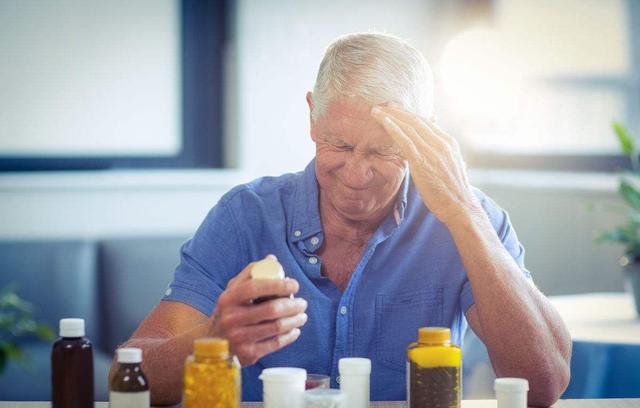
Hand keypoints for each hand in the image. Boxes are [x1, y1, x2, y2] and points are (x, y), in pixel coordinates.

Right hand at [207, 255, 307, 365]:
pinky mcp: (248, 354)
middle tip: (303, 303)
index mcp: (228, 299)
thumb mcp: (232, 292)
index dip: (278, 284)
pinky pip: (275, 343)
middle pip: (271, 309)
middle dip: (292, 305)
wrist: (211, 346)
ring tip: (302, 316)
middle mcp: (232, 318)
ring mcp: (240, 338)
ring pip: (276, 327)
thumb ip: (250, 274)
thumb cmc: (227, 312)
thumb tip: (271, 259)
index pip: (256, 287)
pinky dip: (289, 336)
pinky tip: (295, 330)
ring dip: (295, 320)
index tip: (294, 284)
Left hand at [371, 105, 480, 224]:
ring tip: (376, 110)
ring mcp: (433, 151)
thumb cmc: (453, 191)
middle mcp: (441, 143)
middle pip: (416, 121)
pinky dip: (393, 128)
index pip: (425, 122)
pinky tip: (383, 121)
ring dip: (390, 116)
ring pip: (408, 127)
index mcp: (448, 142)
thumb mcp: (451, 166)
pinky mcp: (423, 162)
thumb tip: (434, 146)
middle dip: (397, 111)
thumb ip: (441, 154)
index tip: (395, 110)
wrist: (460, 206)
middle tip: (382, 105)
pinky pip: (405, 140)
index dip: (408, 114)